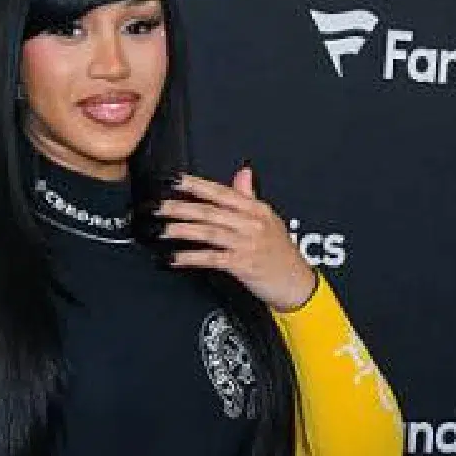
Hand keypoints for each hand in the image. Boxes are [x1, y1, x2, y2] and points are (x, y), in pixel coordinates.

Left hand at [153, 164, 319, 311]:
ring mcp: (247, 244)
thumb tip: (242, 173)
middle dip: (181, 207)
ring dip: (182, 230)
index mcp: (256, 209)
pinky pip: (211, 258)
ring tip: (162, 230)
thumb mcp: (268, 220)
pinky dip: (191, 257)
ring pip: (209, 232)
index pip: (222, 192)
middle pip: (210, 211)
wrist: (297, 283)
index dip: (197, 185)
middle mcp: (251, 224)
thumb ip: (249, 197)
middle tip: (158, 206)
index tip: (175, 181)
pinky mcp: (242, 265)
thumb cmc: (281, 253)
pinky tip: (175, 258)